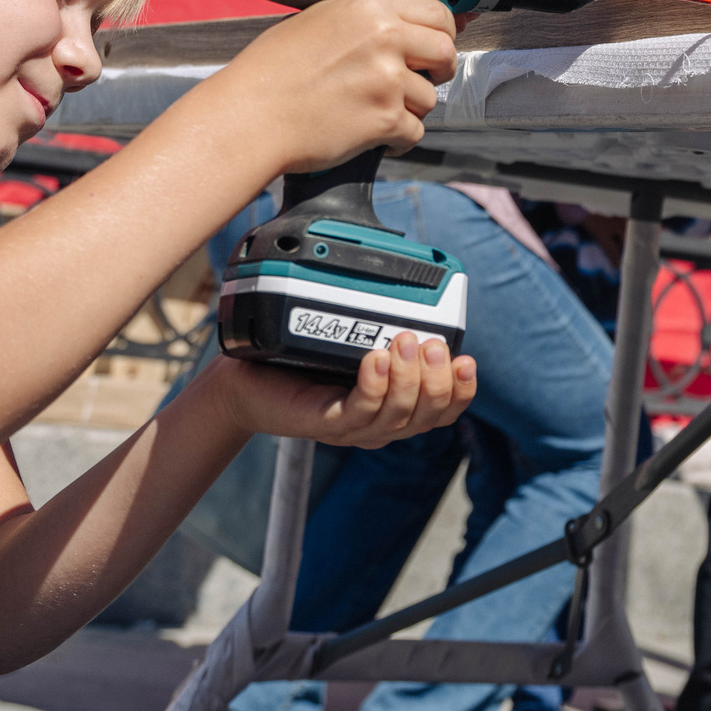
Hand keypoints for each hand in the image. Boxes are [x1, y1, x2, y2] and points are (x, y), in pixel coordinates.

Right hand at [206, 0, 458, 172]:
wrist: (251, 116)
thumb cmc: (271, 71)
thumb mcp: (318, 21)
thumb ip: (365, 20)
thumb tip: (404, 25)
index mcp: (369, 8)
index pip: (436, 12)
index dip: (443, 31)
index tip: (435, 46)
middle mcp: (385, 39)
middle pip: (446, 52)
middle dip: (439, 70)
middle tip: (421, 80)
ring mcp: (388, 80)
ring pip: (431, 97)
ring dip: (411, 109)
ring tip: (378, 111)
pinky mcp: (385, 120)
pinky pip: (416, 132)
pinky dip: (398, 140)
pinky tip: (375, 136)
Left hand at [214, 334, 477, 447]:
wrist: (243, 379)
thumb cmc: (299, 357)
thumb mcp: (350, 336)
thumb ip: (382, 322)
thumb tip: (408, 282)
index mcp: (394, 406)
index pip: (442, 411)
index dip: (461, 391)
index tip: (467, 359)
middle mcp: (379, 423)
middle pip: (427, 417)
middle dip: (437, 381)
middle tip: (431, 342)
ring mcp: (352, 428)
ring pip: (397, 417)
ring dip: (409, 379)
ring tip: (405, 341)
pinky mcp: (324, 424)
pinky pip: (358, 412)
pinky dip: (374, 385)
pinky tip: (375, 359)